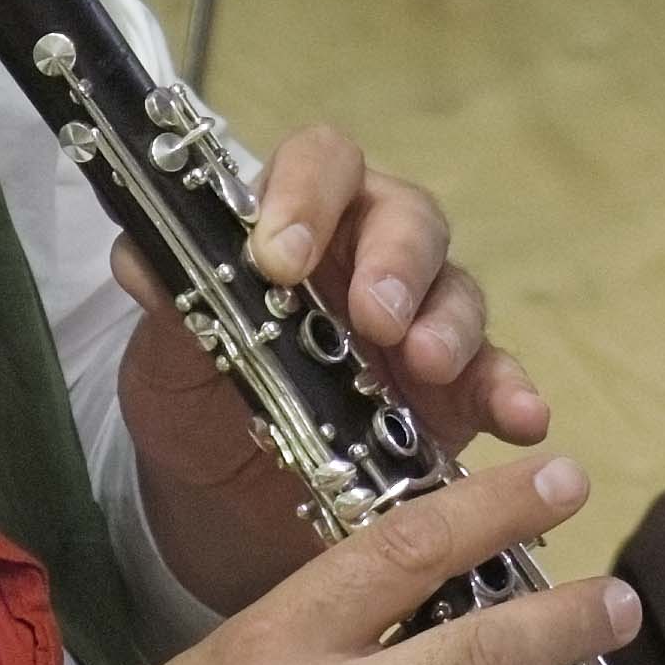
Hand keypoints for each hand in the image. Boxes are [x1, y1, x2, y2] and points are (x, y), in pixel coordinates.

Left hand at [118, 124, 549, 605]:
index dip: (309, 193)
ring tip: (427, 365)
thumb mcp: (166, 360)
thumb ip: (168, 306)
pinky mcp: (458, 392)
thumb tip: (141, 259)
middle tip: (373, 314)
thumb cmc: (196, 400)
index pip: (321, 163)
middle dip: (396, 259)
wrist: (220, 501)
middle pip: (408, 216)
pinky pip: (497, 377)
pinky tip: (523, 415)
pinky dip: (514, 391)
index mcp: (300, 222)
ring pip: (458, 289)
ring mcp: (421, 321)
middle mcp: (370, 254)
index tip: (280, 257)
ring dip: (448, 323)